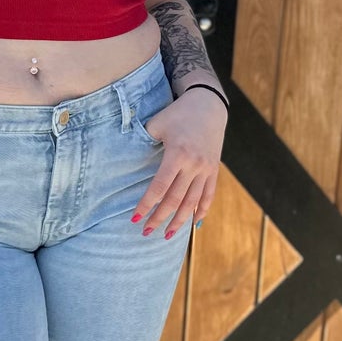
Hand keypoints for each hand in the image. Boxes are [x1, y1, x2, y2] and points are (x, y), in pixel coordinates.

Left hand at [133, 86, 225, 239]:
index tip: (134, 218)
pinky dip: (202, 211)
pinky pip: (208, 196)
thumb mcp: (157, 124)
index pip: (159, 187)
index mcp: (177, 154)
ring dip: (179, 221)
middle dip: (159, 218)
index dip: (146, 205)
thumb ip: (143, 142)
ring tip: (167, 235)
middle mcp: (194, 165)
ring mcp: (206, 169)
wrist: (209, 105)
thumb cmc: (177, 114)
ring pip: (192, 202)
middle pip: (175, 200)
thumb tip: (128, 160)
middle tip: (146, 232)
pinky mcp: (214, 170)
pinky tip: (193, 224)